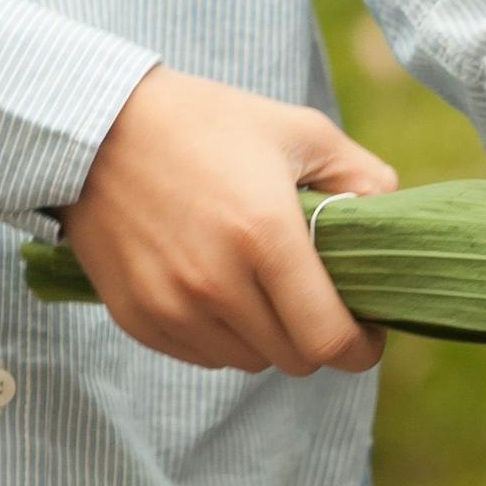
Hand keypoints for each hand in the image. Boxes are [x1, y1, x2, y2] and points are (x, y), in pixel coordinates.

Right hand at [59, 66, 396, 374]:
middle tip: (317, 302)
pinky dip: (223, 337)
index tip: (368, 331)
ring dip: (269, 338)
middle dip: (318, 338)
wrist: (91, 126)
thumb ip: (362, 177)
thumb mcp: (299, 131)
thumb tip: (393, 219)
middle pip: (295, 359)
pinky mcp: (137, 317)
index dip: (361, 349)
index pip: (330, 340)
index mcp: (265, 237)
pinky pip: (203, 356)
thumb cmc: (206, 123)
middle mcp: (216, 282)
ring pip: (250, 362)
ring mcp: (171, 305)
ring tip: (262, 288)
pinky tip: (218, 289)